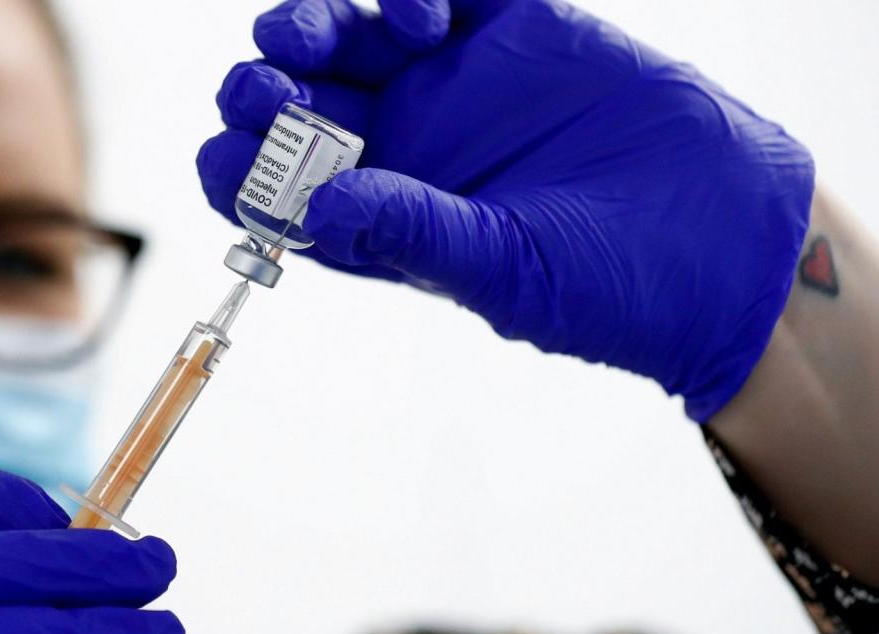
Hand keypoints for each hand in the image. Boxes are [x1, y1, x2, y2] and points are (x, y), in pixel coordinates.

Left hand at [197, 0, 814, 419]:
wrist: (725, 240)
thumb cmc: (612, 287)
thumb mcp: (506, 273)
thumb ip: (414, 234)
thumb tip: (318, 207)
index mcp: (381, 221)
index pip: (277, 194)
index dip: (238, 173)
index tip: (229, 157)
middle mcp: (403, 151)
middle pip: (296, 102)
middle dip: (263, 85)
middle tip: (264, 85)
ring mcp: (453, 86)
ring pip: (348, 36)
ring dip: (314, 23)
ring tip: (325, 34)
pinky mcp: (512, 32)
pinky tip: (424, 15)